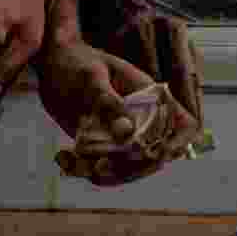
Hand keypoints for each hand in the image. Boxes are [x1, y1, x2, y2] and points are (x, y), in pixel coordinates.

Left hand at [34, 0, 198, 184]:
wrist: (53, 63)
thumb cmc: (77, 61)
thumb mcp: (91, 77)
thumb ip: (108, 103)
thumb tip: (126, 133)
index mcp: (150, 96)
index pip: (183, 123)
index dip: (180, 141)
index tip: (160, 153)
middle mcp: (142, 119)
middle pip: (155, 156)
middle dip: (130, 166)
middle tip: (98, 165)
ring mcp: (123, 135)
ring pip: (128, 168)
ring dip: (105, 174)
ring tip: (75, 162)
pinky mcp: (102, 144)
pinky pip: (101, 168)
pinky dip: (83, 170)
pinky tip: (62, 157)